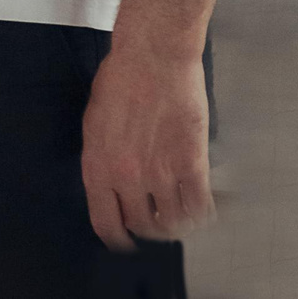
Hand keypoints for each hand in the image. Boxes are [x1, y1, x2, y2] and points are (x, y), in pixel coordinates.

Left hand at [81, 43, 211, 252]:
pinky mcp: (191, 165)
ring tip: (178, 212)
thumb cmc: (119, 81)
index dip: (116, 238)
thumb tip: (110, 184)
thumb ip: (101, 157)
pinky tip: (202, 206)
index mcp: (97, 165)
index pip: (104, 222)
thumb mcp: (94, 123)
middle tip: (156, 218)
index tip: (124, 241)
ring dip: (177, 222)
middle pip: (142, 226)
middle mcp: (126, 176)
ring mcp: (160, 173)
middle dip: (149, 227)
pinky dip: (203, 214)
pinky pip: (201, 208)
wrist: (152, 57)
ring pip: (174, 222)